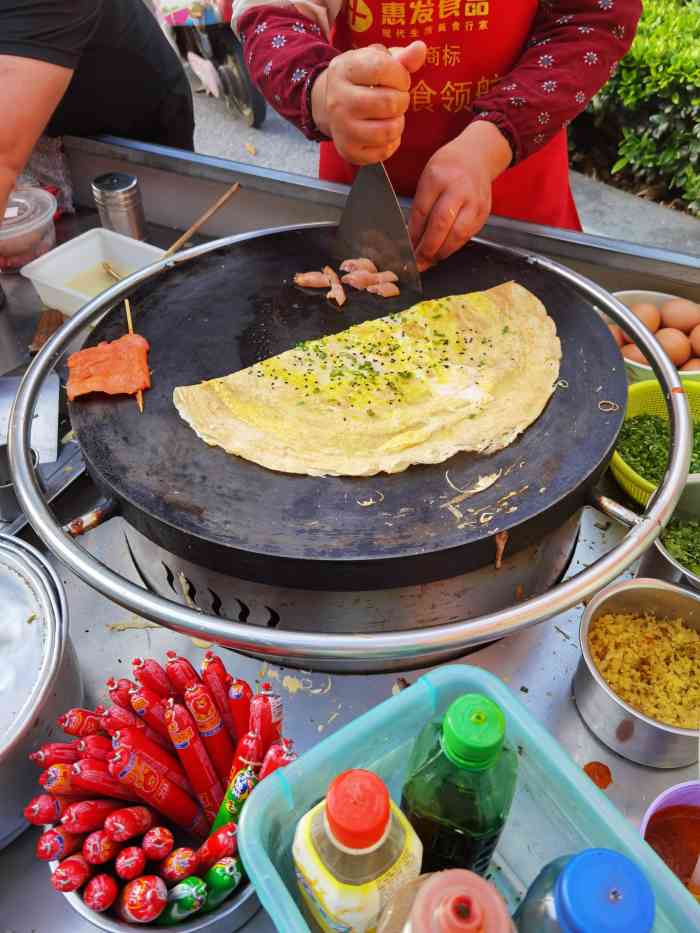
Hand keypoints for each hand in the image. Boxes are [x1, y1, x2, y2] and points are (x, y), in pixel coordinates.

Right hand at [311, 42, 425, 164]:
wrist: (330, 104)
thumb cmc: (362, 78)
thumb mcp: (377, 60)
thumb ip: (402, 57)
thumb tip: (420, 49)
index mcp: (343, 70)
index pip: (381, 69)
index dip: (401, 75)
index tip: (400, 79)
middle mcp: (338, 101)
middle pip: (388, 102)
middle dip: (402, 100)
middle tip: (398, 99)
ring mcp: (341, 129)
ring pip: (388, 130)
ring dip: (399, 122)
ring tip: (393, 115)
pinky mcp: (348, 151)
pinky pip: (383, 152)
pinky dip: (392, 142)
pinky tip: (385, 130)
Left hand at [409, 120, 512, 270]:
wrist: (476, 158)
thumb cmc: (447, 169)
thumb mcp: (427, 180)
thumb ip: (420, 208)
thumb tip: (412, 239)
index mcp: (438, 178)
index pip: (422, 212)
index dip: (413, 235)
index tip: (407, 249)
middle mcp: (458, 189)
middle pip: (441, 225)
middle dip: (427, 248)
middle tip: (417, 263)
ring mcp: (474, 202)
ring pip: (457, 235)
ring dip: (441, 252)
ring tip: (429, 261)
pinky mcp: (483, 213)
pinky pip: (467, 236)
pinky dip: (453, 247)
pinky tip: (442, 251)